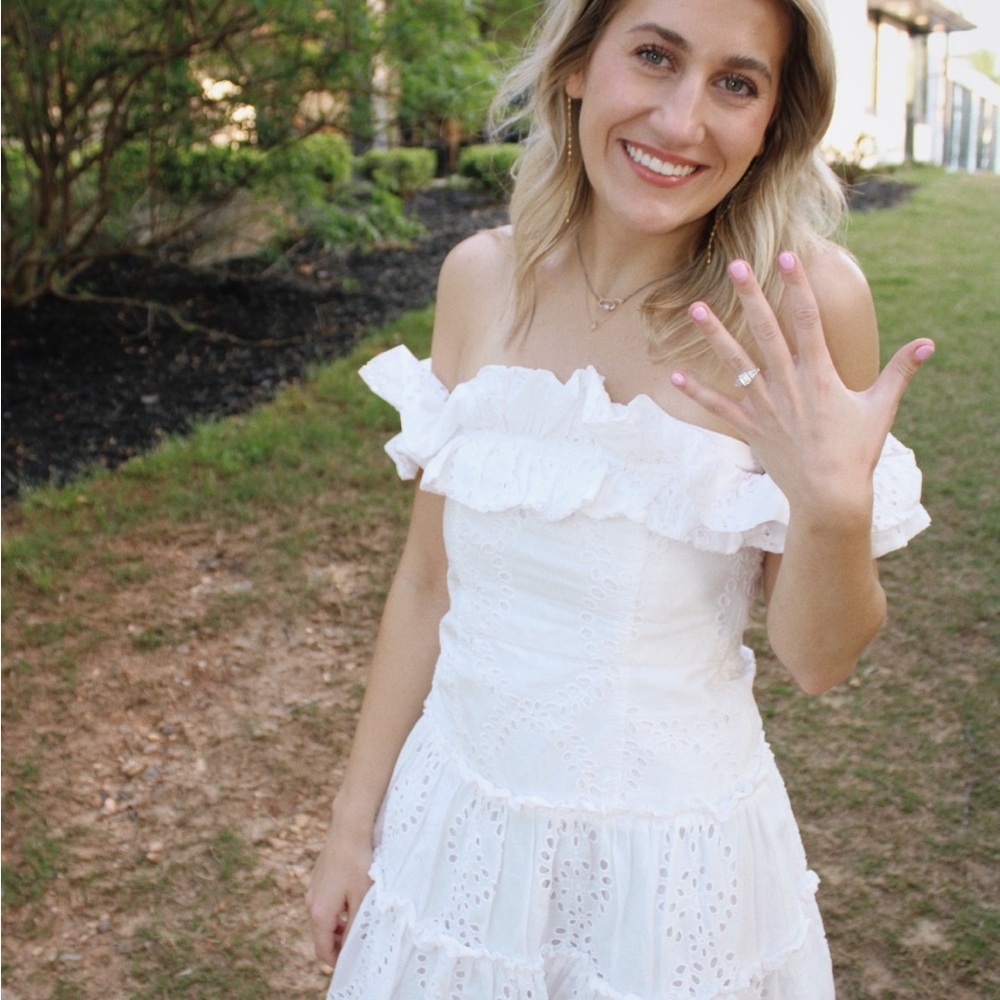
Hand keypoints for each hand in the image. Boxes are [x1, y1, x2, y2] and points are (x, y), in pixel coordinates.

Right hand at [306, 820, 373, 967]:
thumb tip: (350, 946)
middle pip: (321, 935)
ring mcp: (313, 889)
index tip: (353, 961)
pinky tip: (354, 902)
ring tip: (359, 923)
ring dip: (338, 927)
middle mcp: (311, 903)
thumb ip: (355, 926)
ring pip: (324, 919)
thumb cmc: (357, 862)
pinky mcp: (318, 879)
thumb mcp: (361, 898)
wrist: (349, 829)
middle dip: (338, 944)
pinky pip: (325, 904)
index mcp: (319, 912)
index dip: (337, 961)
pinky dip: (336, 911)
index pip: (322, 950)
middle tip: (359, 944)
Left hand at [671, 253, 933, 519]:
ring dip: (715, 335)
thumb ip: (900, 372)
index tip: (789, 257)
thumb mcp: (882, 409)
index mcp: (820, 376)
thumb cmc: (857, 452)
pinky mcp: (750, 428)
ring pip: (736, 363)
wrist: (829, 496)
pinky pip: (718, 406)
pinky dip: (696, 391)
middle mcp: (789, 385)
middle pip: (766, 332)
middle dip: (751, 297)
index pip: (808, 321)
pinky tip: (673, 374)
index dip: (798, 287)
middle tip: (736, 266)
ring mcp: (766, 406)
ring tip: (695, 308)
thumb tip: (929, 343)